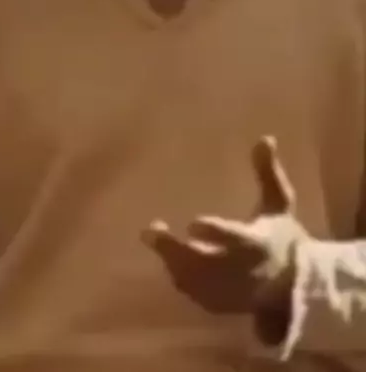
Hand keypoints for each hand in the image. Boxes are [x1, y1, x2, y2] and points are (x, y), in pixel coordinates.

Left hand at [142, 136, 307, 340]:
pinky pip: (196, 296)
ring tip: (152, 235)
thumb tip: (265, 137)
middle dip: (177, 249)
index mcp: (259, 244)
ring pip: (197, 282)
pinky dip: (179, 278)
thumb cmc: (283, 237)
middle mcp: (244, 272)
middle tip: (151, 229)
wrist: (294, 287)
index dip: (216, 233)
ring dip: (172, 261)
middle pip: (207, 264)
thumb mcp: (280, 203)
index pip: (236, 240)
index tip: (193, 223)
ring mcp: (232, 293)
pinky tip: (166, 259)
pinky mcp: (222, 307)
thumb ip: (268, 173)